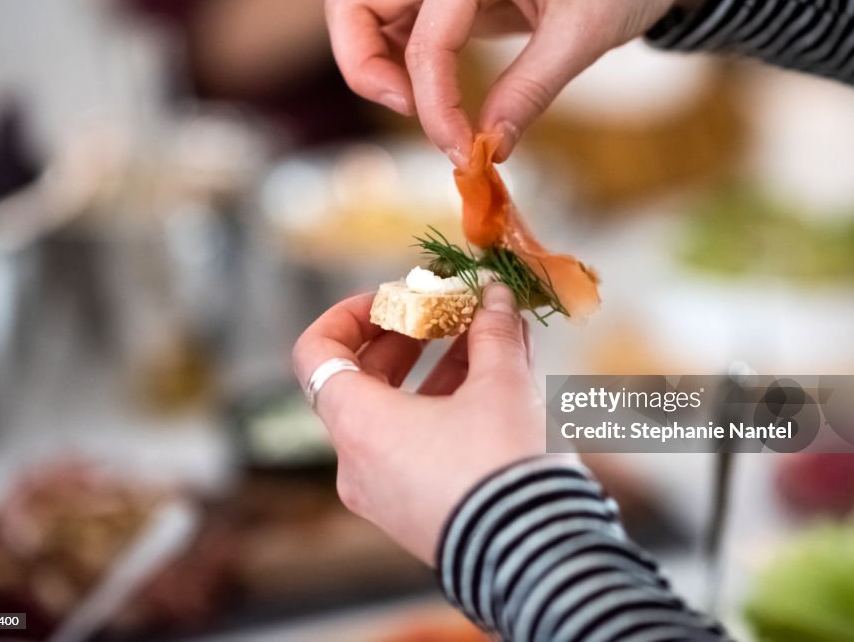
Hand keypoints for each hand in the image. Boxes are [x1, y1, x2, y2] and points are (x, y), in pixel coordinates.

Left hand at [292, 284, 575, 563]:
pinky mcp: (415, 513)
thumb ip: (493, 332)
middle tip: (446, 312)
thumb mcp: (503, 386)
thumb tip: (494, 294)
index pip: (316, 354)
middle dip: (406, 338)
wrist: (537, 560)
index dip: (349, 314)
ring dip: (434, 371)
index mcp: (360, 427)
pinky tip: (491, 385)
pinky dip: (442, 411)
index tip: (395, 297)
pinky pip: (414, 447)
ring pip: (395, 415)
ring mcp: (384, 495)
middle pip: (360, 381)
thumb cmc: (505, 468)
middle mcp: (358, 464)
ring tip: (484, 341)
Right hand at [326, 0, 723, 164]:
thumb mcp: (585, 33)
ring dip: (362, 44)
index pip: (428, 40)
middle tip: (411, 112)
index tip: (462, 154)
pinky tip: (419, 68)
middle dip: (366, 67)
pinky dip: (381, 32)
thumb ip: (530, 90)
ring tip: (407, 90)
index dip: (436, 109)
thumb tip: (491, 146)